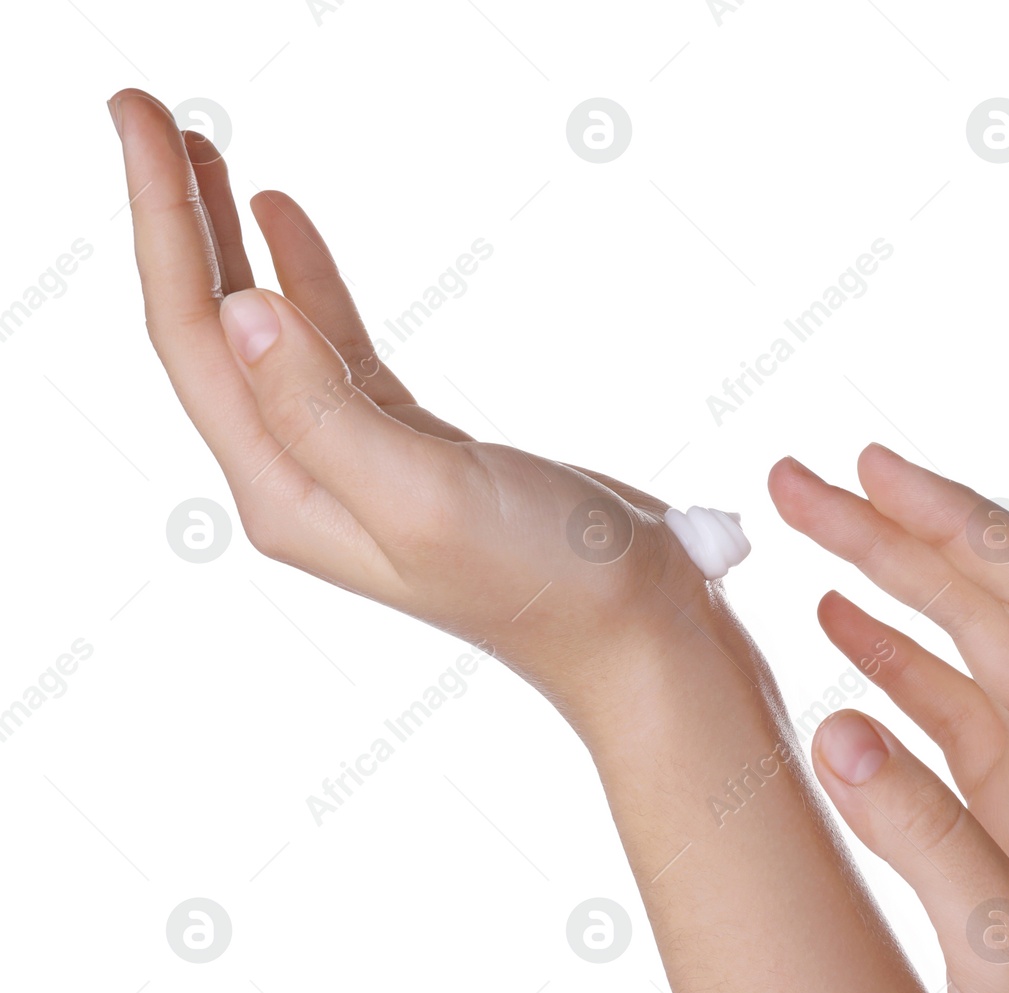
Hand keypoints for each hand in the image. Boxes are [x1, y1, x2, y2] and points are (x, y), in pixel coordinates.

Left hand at [108, 89, 705, 728]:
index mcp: (291, 492)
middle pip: (212, 331)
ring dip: (226, 243)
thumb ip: (323, 411)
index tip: (139, 119)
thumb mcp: (426, 495)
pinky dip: (304, 279)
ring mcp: (356, 461)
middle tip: (145, 110)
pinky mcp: (411, 446)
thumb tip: (240, 309)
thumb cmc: (544, 580)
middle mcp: (305, 478)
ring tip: (201, 152)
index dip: (161, 225)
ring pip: (266, 332)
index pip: (196, 340)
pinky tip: (279, 222)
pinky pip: (332, 346)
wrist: (632, 627)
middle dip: (174, 219)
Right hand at [771, 447, 1008, 992]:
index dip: (956, 521)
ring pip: (965, 652)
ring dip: (888, 590)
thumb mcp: (1003, 955)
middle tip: (798, 481)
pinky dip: (892, 668)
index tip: (869, 469)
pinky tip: (839, 640)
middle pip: (992, 604)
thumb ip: (922, 836)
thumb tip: (830, 727)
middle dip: (899, 534)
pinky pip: (948, 717)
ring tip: (806, 535)